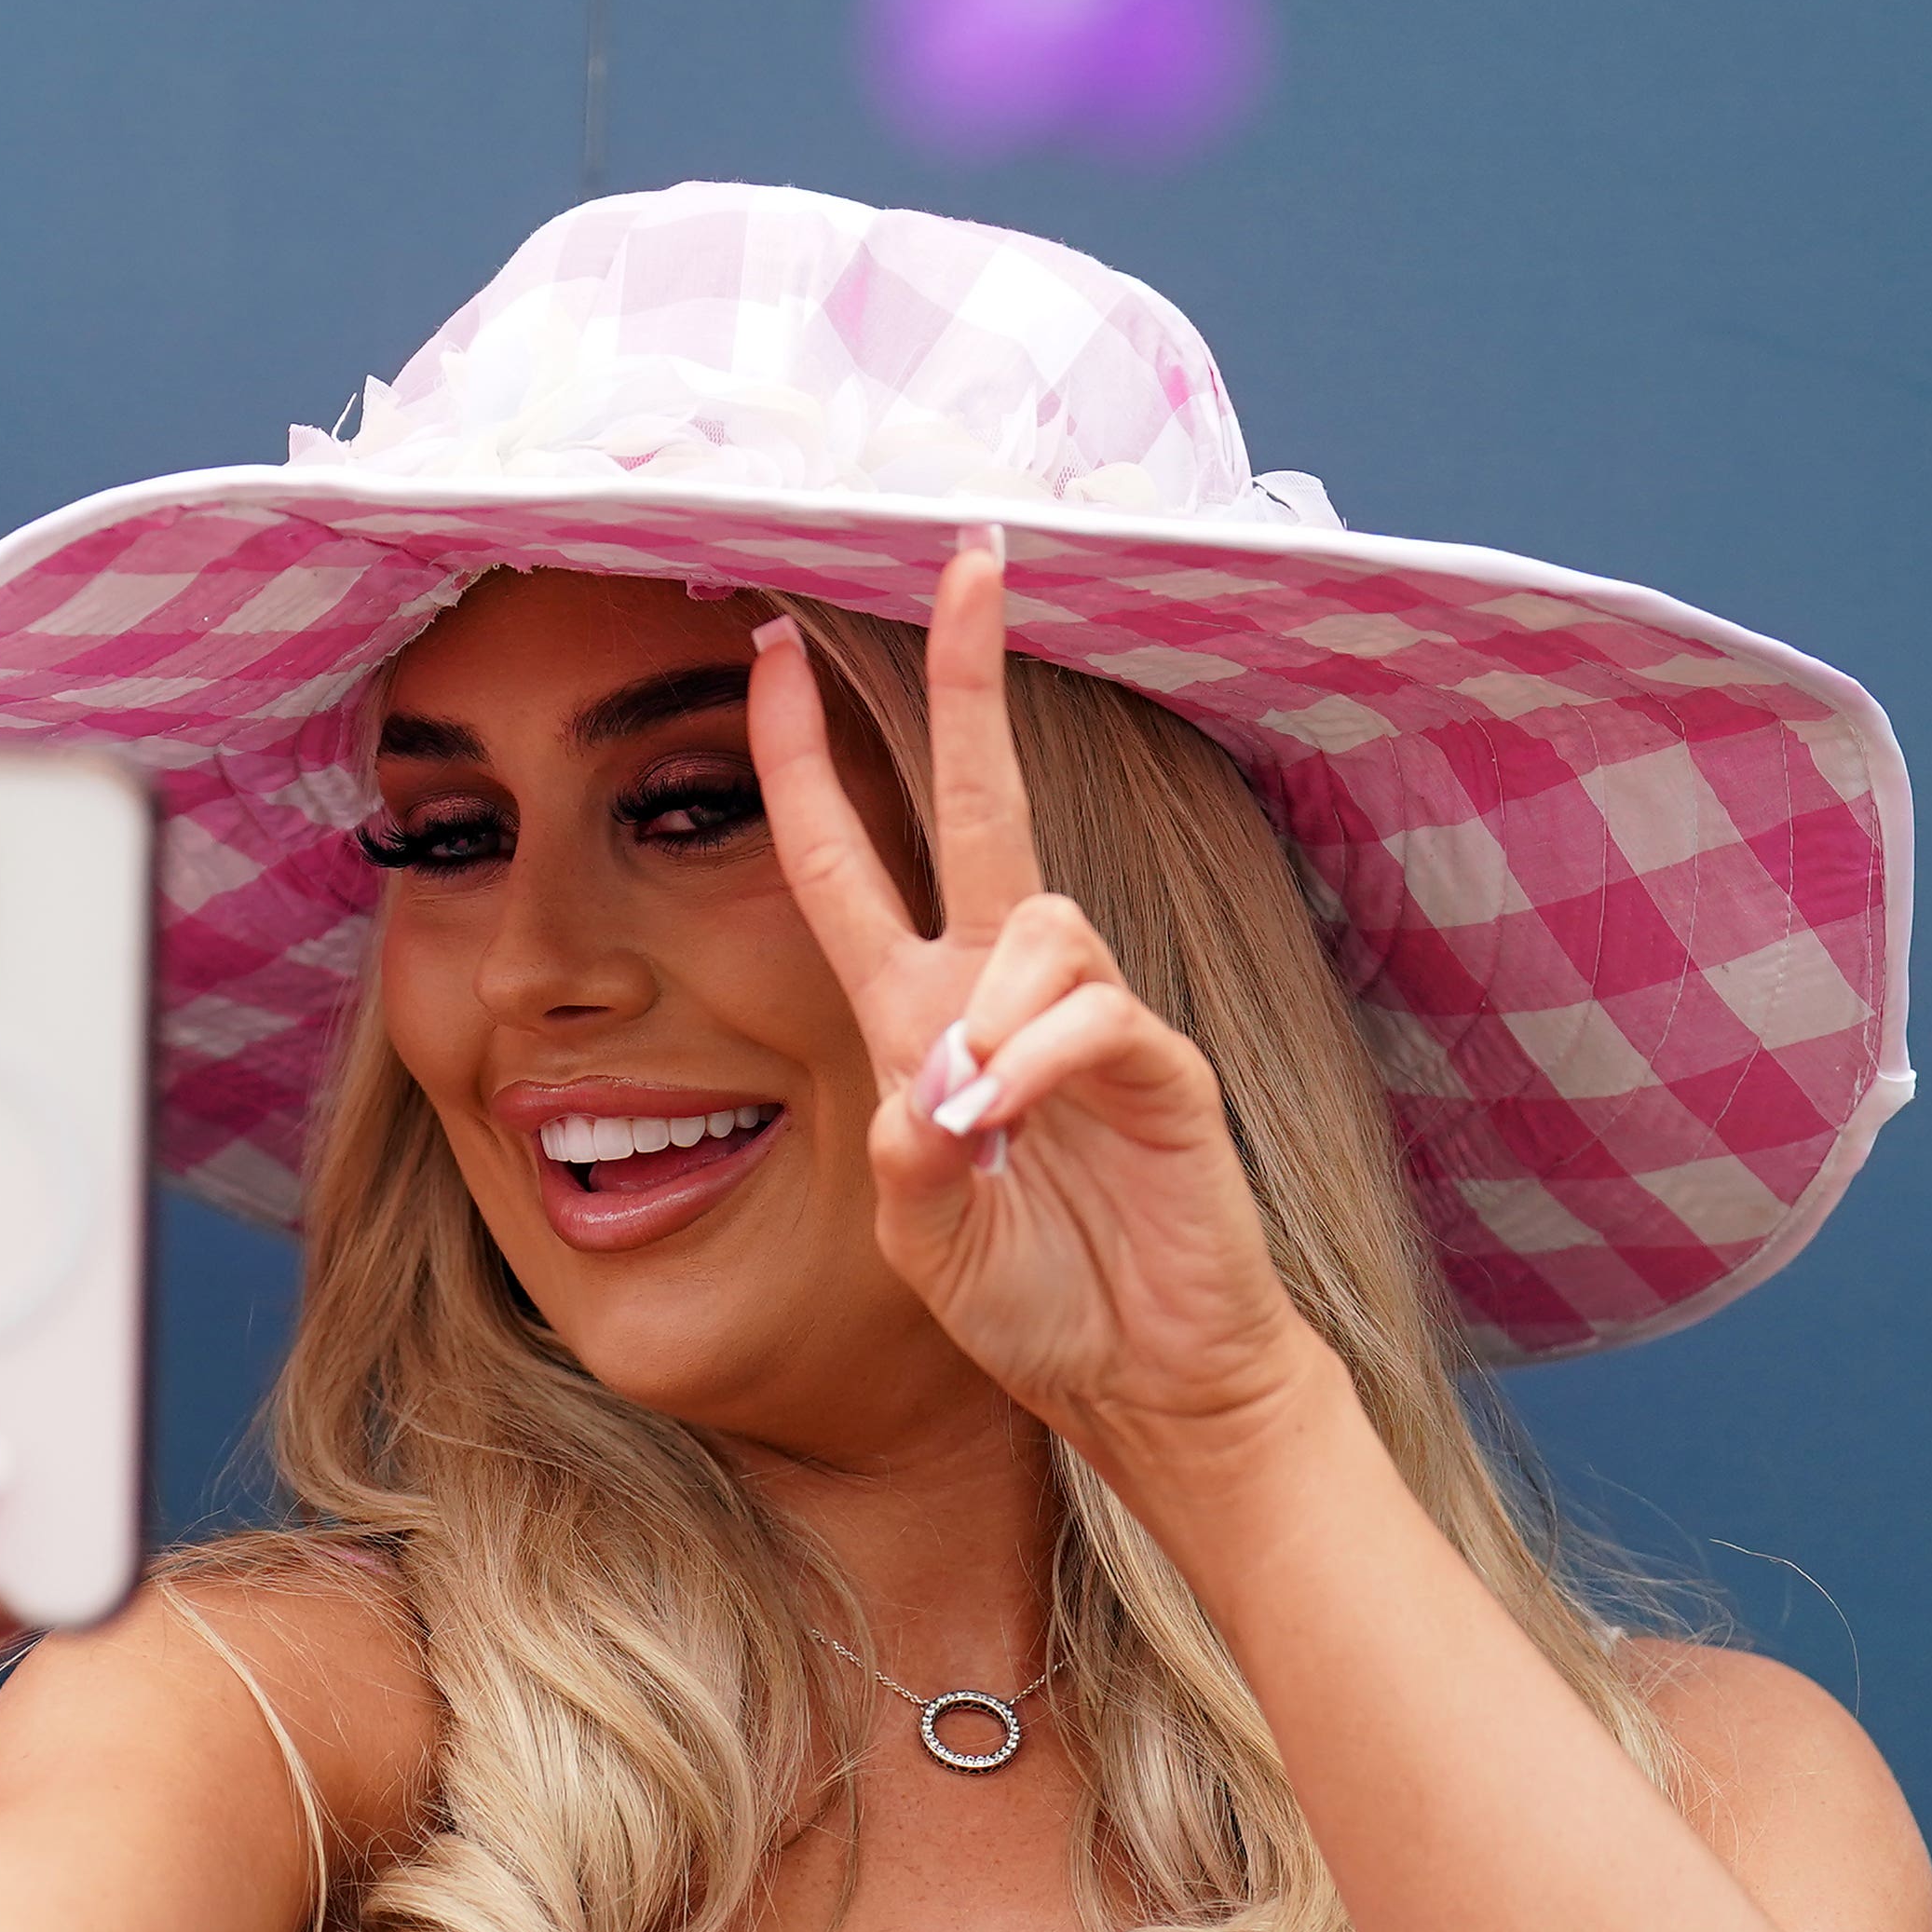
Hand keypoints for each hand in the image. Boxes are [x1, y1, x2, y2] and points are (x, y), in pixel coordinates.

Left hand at [743, 543, 1340, 1503]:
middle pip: (979, 798)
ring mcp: (1086, 1016)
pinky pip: (1093, 1015)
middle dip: (969, 676)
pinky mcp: (1161, 1062)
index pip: (849, 854)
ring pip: (1039, 921)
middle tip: (970, 552)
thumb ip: (908, 1160)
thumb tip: (926, 1088)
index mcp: (919, 1013)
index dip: (805, 754)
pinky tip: (1011, 1128)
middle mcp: (1000, 990)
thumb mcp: (925, 1237)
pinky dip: (1037, 1065)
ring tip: (977, 1129)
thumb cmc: (1036, 1301)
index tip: (770, 647)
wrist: (1150, 1380)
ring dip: (992, 1017)